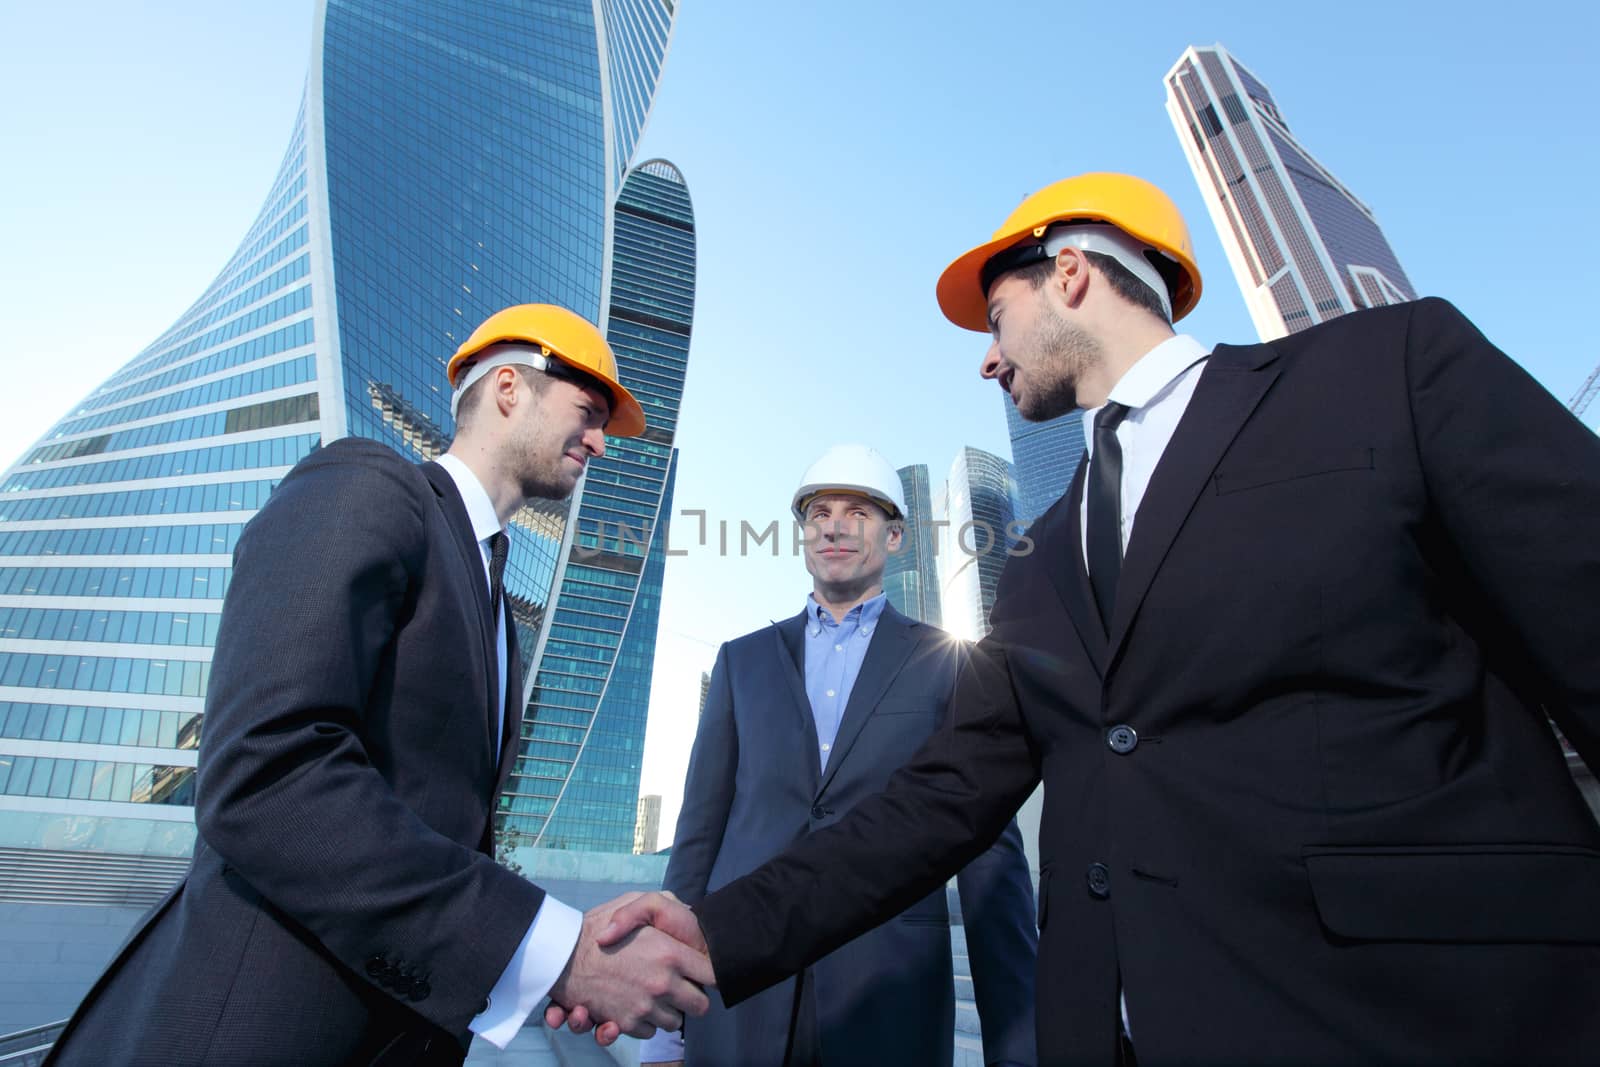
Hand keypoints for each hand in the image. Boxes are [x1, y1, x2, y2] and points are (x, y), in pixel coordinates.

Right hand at [544, 893, 713, 1042]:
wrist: (561, 954)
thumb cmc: (599, 923)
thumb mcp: (638, 900)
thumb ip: (667, 907)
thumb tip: (684, 925)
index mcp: (670, 953)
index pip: (711, 974)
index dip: (707, 973)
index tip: (700, 972)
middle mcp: (662, 984)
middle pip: (700, 1006)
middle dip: (692, 998)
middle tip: (681, 988)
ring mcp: (644, 1007)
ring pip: (675, 1022)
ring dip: (668, 1011)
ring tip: (654, 995)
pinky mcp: (625, 1023)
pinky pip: (649, 1031)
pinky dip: (644, 1022)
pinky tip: (635, 1004)